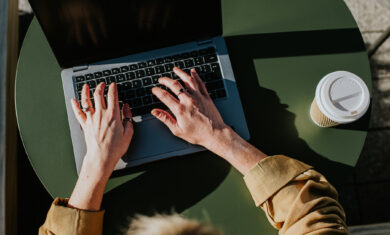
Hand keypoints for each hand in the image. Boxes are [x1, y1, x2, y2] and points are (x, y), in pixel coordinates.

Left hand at [69, 82, 132, 209]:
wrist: (101, 157)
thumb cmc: (115, 148)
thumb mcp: (129, 133)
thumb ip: (128, 118)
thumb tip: (127, 108)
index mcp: (113, 115)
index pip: (112, 96)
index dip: (113, 88)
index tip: (113, 85)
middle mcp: (101, 114)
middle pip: (98, 95)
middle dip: (100, 87)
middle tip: (102, 84)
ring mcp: (91, 119)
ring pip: (86, 101)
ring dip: (86, 91)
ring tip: (86, 86)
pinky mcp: (85, 125)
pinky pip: (78, 113)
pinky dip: (75, 106)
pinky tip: (73, 101)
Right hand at [151, 67, 266, 174]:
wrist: (215, 134)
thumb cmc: (198, 134)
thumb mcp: (178, 130)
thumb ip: (165, 119)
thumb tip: (155, 112)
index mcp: (180, 110)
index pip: (165, 96)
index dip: (157, 91)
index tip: (154, 89)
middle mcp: (188, 101)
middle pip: (175, 85)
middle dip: (166, 80)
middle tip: (161, 80)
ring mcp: (198, 97)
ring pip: (188, 80)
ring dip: (180, 73)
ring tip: (175, 70)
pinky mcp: (206, 97)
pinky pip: (200, 83)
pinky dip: (195, 76)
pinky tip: (192, 72)